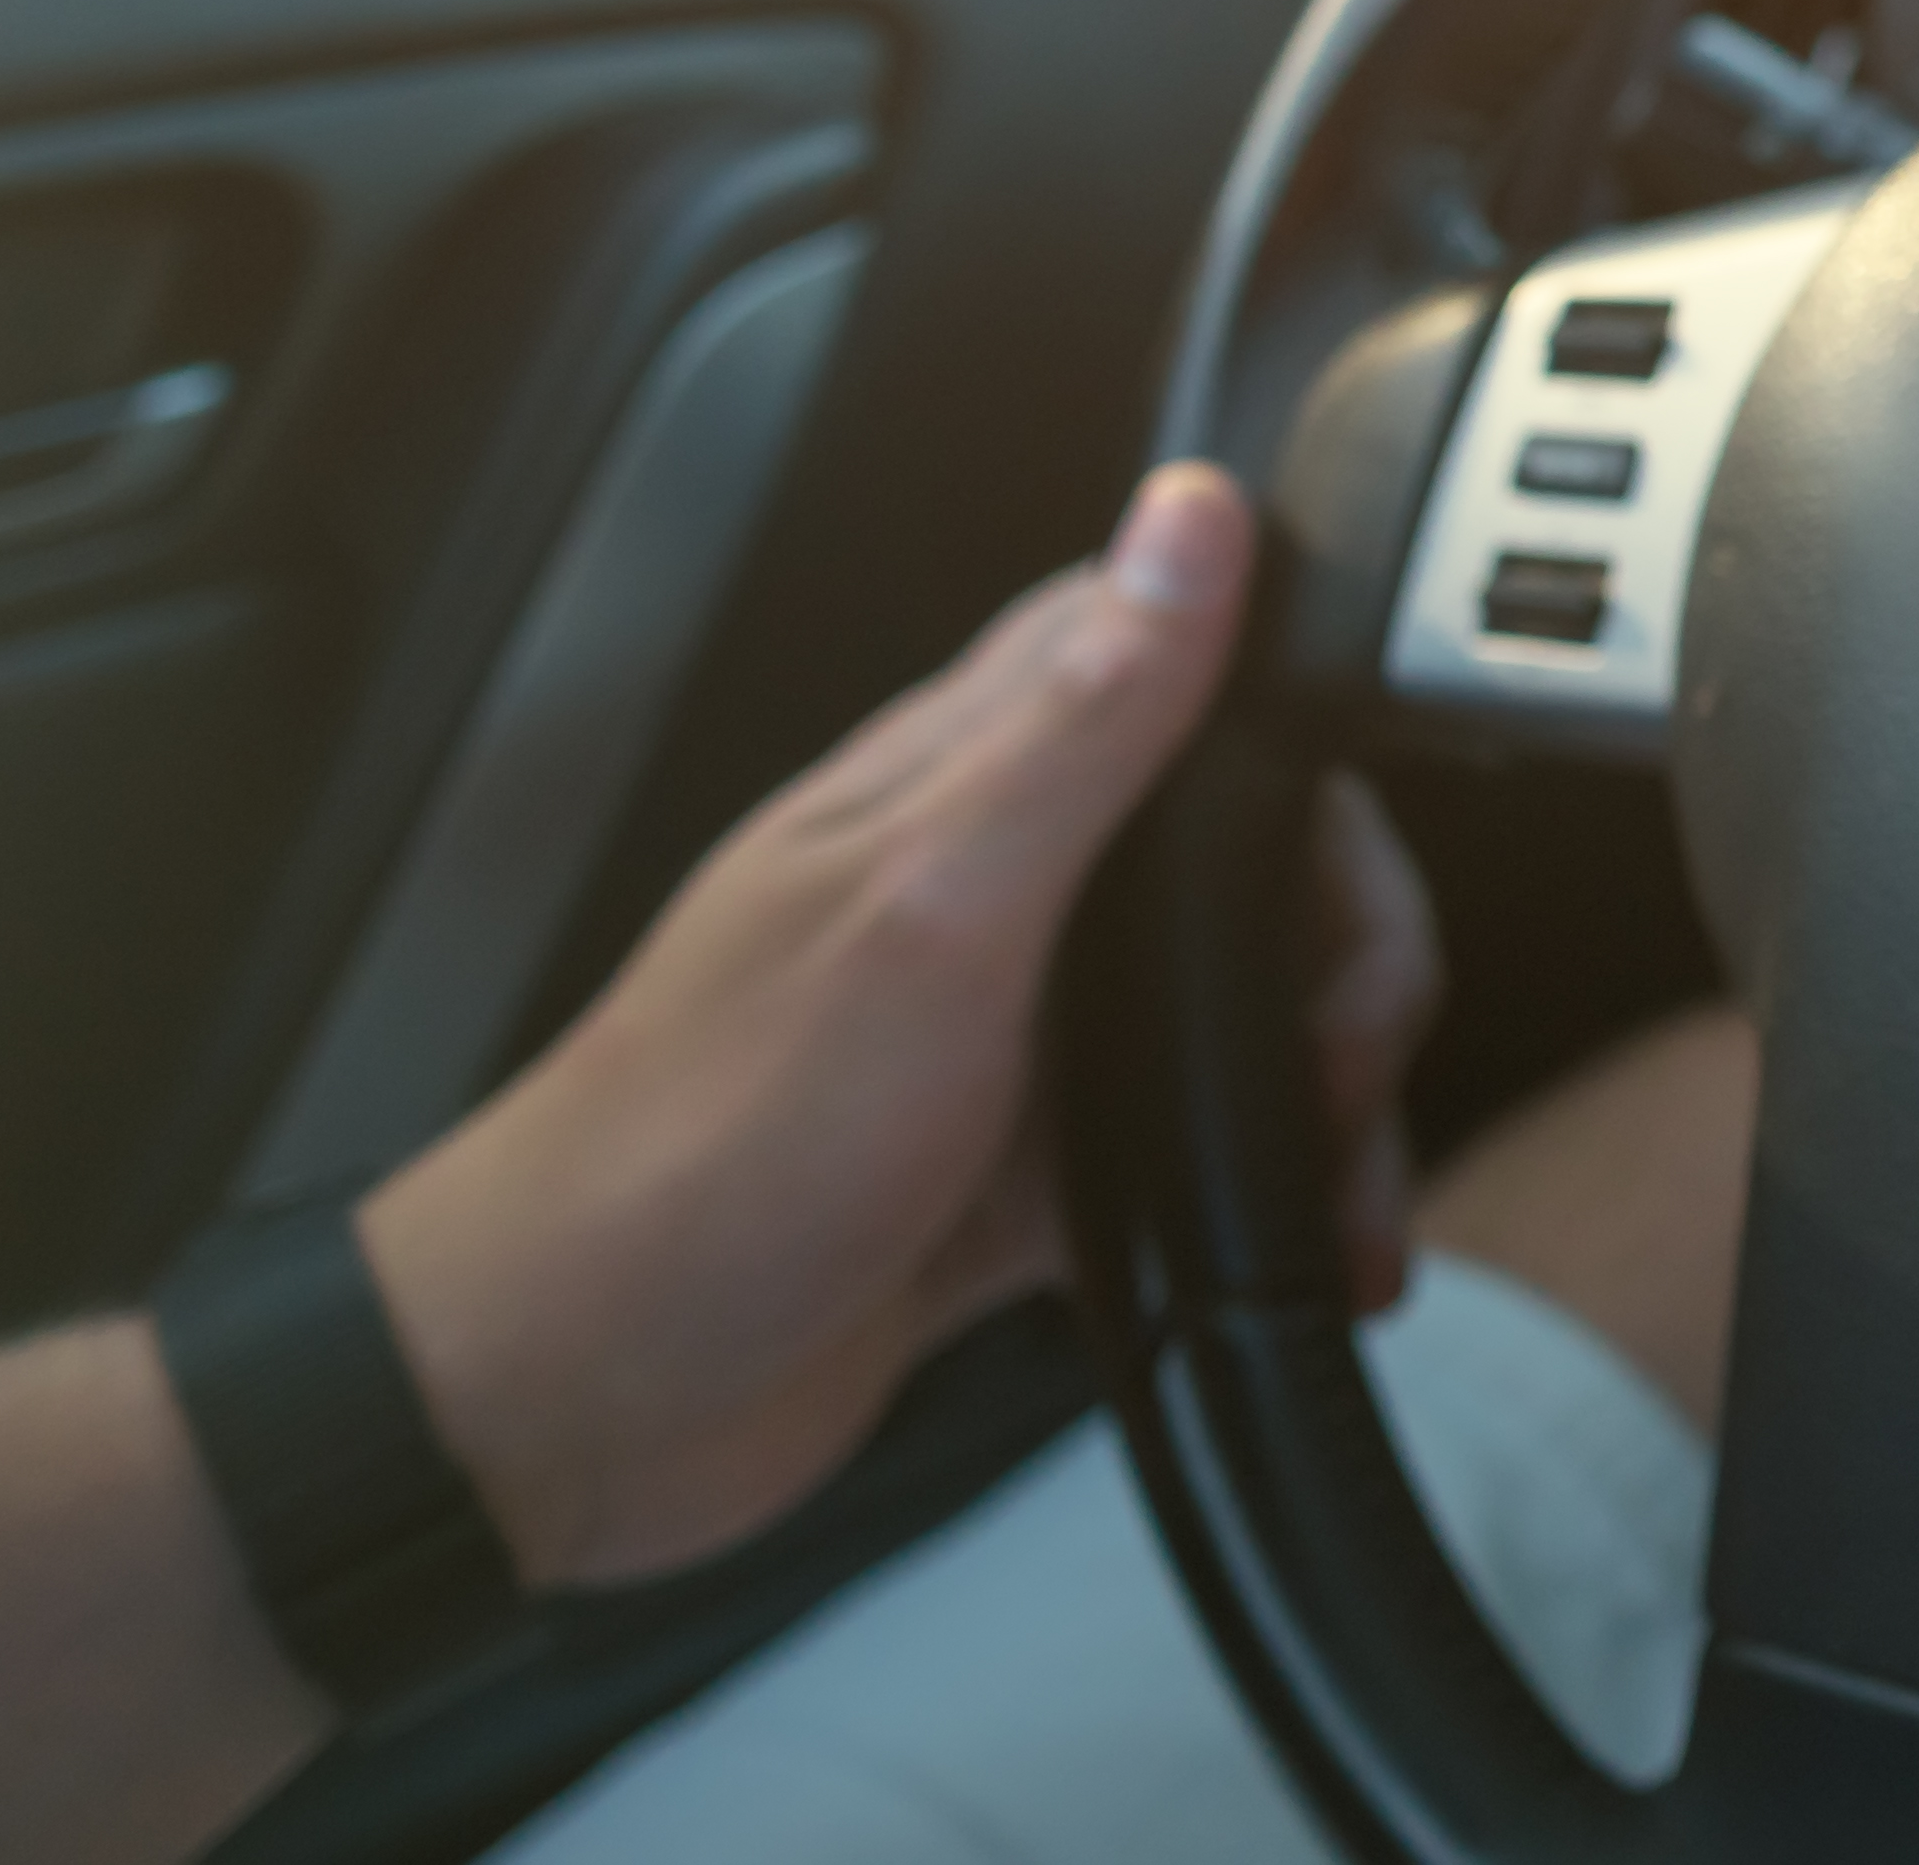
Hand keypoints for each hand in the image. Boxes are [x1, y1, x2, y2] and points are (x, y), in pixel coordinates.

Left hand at [355, 465, 1436, 1589]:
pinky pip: (1184, 1150)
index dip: (1286, 707)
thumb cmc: (702, 1151)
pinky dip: (1256, 1197)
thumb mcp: (930, 911)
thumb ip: (1082, 722)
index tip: (1347, 823)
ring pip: (1230, 1007)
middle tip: (1345, 1047)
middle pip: (1237, 849)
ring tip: (1341, 1176)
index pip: (1164, 653)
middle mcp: (990, 894)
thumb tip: (1189, 518)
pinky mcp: (1014, 1172)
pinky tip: (1285, 1247)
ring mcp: (1005, 1037)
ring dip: (1315, 1086)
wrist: (570, 1401)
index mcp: (956, 787)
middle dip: (1338, 943)